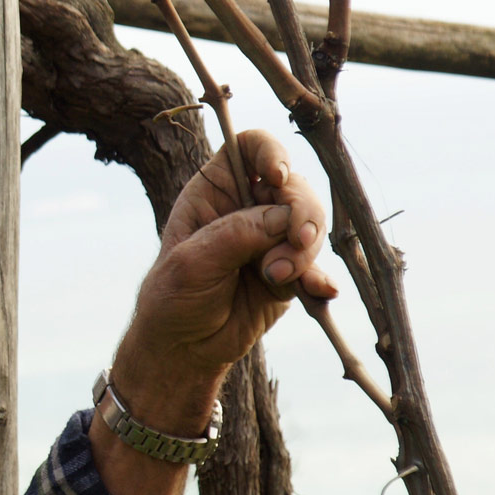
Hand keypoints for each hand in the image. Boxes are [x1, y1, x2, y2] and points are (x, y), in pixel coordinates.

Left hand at [114, 131, 337, 426]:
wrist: (185, 347)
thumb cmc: (173, 296)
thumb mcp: (192, 263)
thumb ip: (235, 235)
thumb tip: (283, 217)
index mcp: (215, 189)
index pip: (250, 147)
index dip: (270, 152)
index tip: (277, 177)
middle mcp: (247, 206)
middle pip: (294, 186)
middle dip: (301, 213)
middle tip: (294, 243)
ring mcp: (272, 238)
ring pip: (311, 226)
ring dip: (305, 251)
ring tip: (279, 278)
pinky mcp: (291, 271)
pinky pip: (317, 267)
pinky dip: (320, 278)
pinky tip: (318, 292)